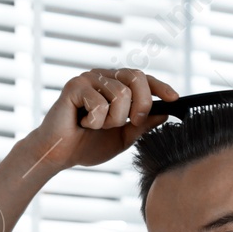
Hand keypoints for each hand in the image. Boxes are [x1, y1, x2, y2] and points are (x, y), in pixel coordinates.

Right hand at [22, 68, 176, 174]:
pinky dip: (94, 121)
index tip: (174, 99)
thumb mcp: (123, 137)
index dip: (160, 87)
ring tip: (95, 125)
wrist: (58, 155)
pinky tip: (81, 123)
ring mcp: (88, 79)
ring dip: (111, 120)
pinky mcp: (74, 86)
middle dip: (140, 105)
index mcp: (115, 85)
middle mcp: (103, 77)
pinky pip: (99, 103)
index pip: (143, 79)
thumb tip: (164, 113)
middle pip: (136, 79)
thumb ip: (142, 125)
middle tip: (129, 122)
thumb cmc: (87, 145)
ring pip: (120, 95)